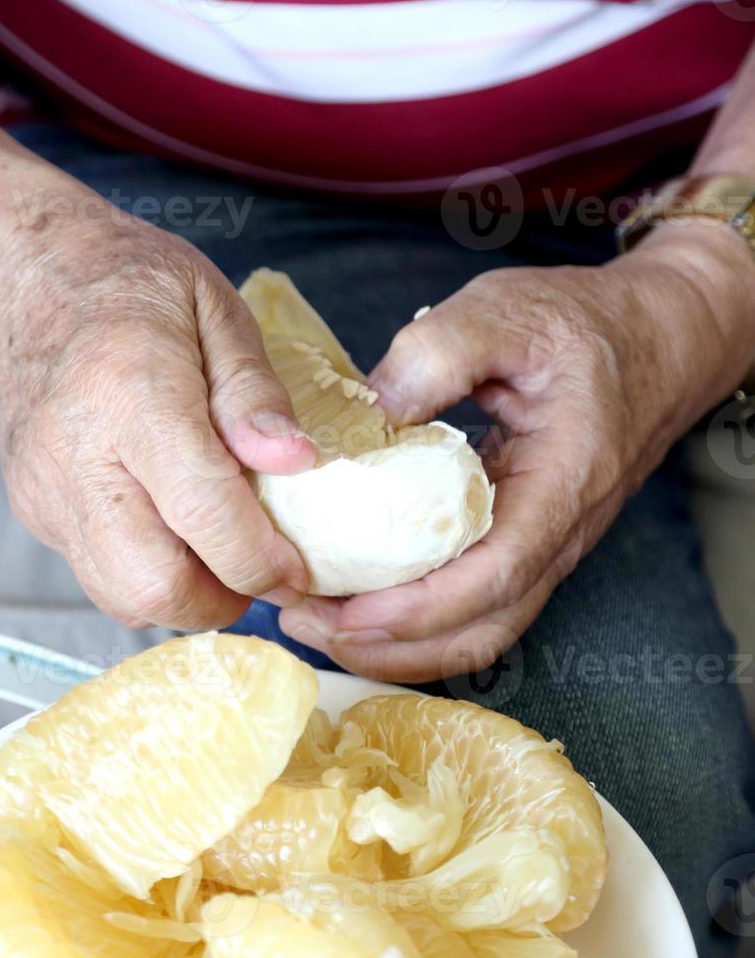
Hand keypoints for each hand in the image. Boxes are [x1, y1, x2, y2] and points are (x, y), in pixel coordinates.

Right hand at [0, 211, 317, 629]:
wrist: (24, 279)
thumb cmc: (129, 285)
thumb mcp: (215, 307)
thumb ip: (254, 393)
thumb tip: (297, 464)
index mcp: (131, 395)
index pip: (202, 513)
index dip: (261, 559)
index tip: (298, 566)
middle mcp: (75, 456)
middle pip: (151, 584)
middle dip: (220, 598)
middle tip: (255, 565)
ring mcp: (44, 490)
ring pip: (119, 596)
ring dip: (181, 594)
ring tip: (213, 546)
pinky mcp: (31, 509)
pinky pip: (96, 571)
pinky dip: (143, 566)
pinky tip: (165, 518)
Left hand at [279, 219, 754, 681]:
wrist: (653, 337)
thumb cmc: (580, 325)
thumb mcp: (506, 312)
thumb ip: (438, 352)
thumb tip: (369, 412)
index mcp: (563, 481)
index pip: (498, 573)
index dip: (422, 608)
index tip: (349, 615)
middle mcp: (559, 532)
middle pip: (482, 627)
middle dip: (390, 645)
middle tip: (303, 623)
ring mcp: (541, 545)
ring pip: (475, 629)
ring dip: (395, 644)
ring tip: (313, 622)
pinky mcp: (518, 542)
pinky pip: (468, 604)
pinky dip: (410, 619)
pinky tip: (350, 598)